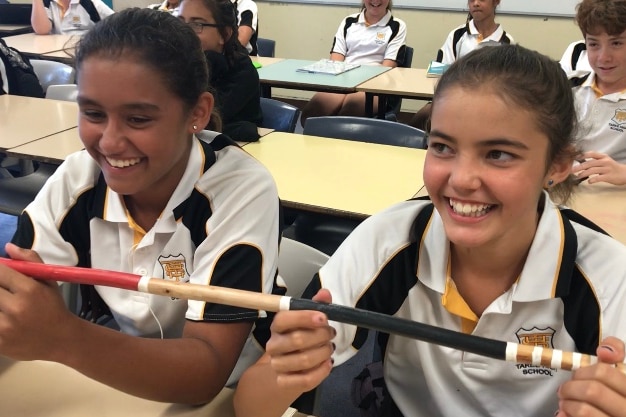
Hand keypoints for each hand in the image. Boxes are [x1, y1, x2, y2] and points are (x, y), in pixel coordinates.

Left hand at [0, 243, 74, 360]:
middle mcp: (16, 308)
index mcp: (30, 290)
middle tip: (5, 292)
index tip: (1, 274)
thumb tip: (8, 247)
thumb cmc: (54, 307)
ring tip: (5, 303)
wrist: (62, 340)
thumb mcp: (48, 281)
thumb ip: (30, 261)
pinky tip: (4, 317)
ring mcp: (5, 328)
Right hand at [265, 289, 334, 391]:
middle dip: (321, 336)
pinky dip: (321, 372)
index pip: (284, 319)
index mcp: (278, 325)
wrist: (288, 366)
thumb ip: (317, 305)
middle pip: (297, 340)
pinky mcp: (284, 382)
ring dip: (323, 353)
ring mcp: (277, 364)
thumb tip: (325, 293)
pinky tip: (328, 364)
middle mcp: (274, 344)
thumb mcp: (308, 319)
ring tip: (330, 348)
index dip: (304, 317)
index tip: (323, 318)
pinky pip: (305, 380)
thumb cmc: (301, 336)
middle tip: (332, 334)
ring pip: (304, 360)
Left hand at [556, 337, 625, 415]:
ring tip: (565, 403)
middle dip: (570, 388)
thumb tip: (605, 351)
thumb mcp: (620, 370)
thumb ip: (616, 352)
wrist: (613, 410)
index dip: (583, 372)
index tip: (577, 376)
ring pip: (585, 410)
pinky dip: (567, 415)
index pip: (604, 373)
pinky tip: (566, 414)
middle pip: (592, 391)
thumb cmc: (614, 392)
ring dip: (568, 404)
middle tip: (564, 390)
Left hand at [572, 152, 625, 185]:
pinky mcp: (609, 176)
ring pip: (593, 170)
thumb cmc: (611, 168)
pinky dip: (592, 180)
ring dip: (584, 173)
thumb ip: (594, 161)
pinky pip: (599, 178)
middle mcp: (605, 162)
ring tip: (578, 176)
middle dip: (580, 166)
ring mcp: (607, 169)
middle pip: (590, 163)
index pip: (592, 154)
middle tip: (571, 170)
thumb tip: (579, 163)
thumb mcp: (604, 161)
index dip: (582, 155)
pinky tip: (589, 181)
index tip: (574, 158)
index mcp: (603, 157)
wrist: (624, 174)